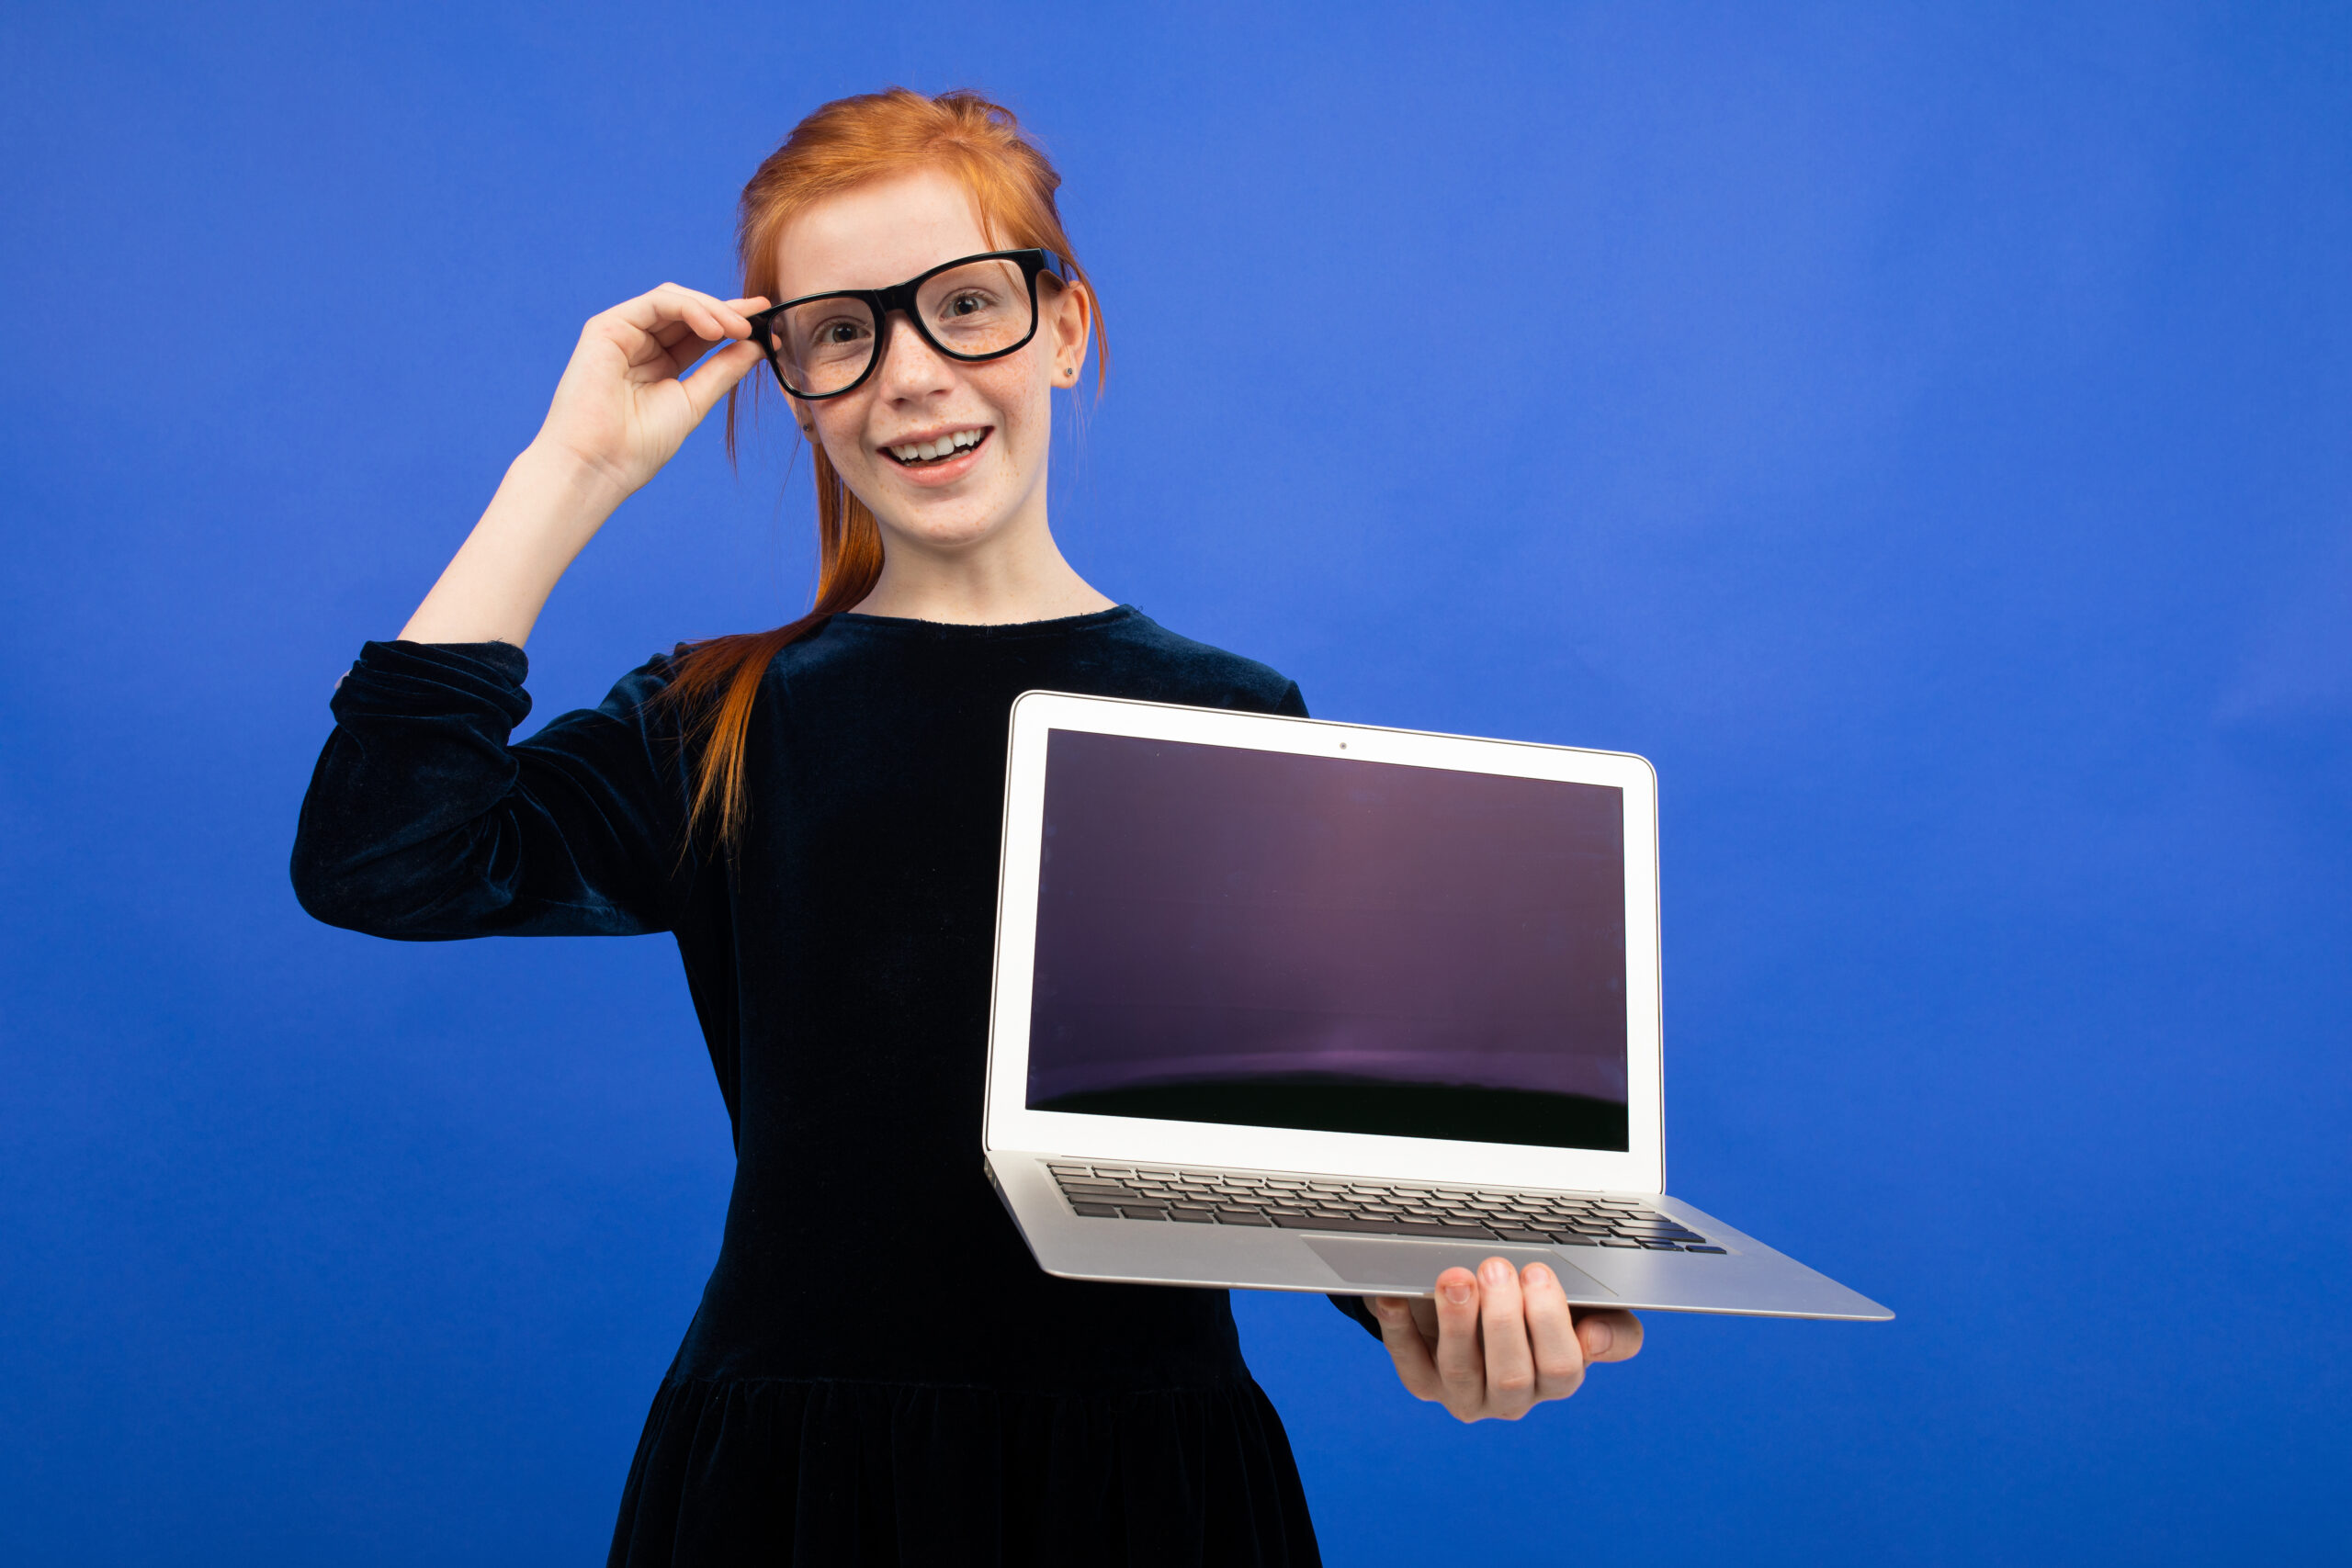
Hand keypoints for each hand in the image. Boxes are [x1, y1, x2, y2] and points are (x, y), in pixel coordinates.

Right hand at [532, 283, 769, 502]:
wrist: (600, 465)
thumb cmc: (639, 445)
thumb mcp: (694, 401)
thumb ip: (723, 371)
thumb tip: (758, 346)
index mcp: (660, 364)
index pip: (701, 333)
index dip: (734, 323)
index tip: (768, 321)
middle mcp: (640, 344)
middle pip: (690, 312)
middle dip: (728, 311)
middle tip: (760, 318)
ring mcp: (622, 333)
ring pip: (674, 301)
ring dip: (713, 309)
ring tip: (739, 329)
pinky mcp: (606, 327)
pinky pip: (656, 303)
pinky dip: (689, 309)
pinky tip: (714, 329)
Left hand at [1367, 1257, 1642, 1421]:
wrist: (1482, 1307)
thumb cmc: (1538, 1306)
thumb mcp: (1585, 1311)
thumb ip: (1612, 1326)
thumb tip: (1596, 1337)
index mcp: (1556, 1378)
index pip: (1561, 1369)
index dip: (1550, 1323)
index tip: (1539, 1273)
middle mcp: (1512, 1397)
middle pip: (1512, 1377)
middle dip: (1504, 1320)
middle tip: (1497, 1269)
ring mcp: (1466, 1395)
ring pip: (1461, 1371)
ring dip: (1457, 1322)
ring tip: (1456, 1278)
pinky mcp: (1424, 1384)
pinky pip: (1409, 1363)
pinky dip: (1398, 1328)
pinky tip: (1393, 1296)